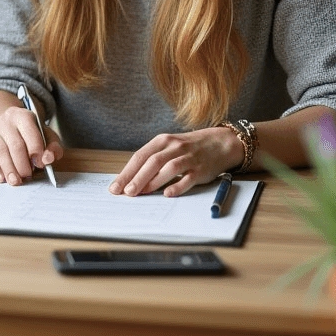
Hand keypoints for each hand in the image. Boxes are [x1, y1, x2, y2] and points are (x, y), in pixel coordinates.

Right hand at [0, 105, 62, 185]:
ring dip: (9, 170)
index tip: (41, 164)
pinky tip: (1, 178)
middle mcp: (4, 121)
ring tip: (16, 182)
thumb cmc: (31, 137)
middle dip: (23, 164)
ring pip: (0, 152)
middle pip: (14, 144)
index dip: (36, 149)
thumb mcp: (46, 137)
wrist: (9, 130)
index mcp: (22, 115)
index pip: (29, 130)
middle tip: (28, 177)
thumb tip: (48, 159)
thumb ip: (53, 147)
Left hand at [108, 126, 243, 197]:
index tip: (115, 186)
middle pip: (152, 162)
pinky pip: (188, 178)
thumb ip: (152, 160)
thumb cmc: (188, 148)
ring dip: (153, 181)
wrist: (220, 142)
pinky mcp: (201, 169)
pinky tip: (167, 194)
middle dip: (136, 177)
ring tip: (140, 193)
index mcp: (162, 141)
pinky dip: (177, 186)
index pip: (140, 156)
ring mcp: (188, 157)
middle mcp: (174, 147)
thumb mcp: (168, 147)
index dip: (127, 172)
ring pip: (168, 168)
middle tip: (125, 192)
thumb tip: (131, 179)